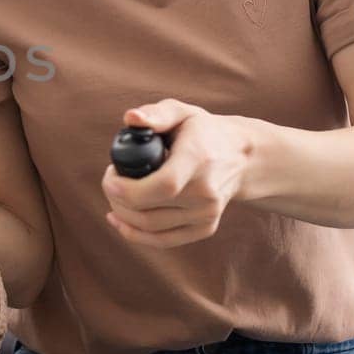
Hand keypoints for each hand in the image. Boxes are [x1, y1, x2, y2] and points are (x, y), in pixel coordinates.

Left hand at [101, 99, 250, 247]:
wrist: (242, 157)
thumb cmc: (203, 131)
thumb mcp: (182, 113)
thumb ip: (156, 114)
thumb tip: (130, 118)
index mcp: (199, 160)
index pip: (164, 185)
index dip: (128, 189)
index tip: (110, 177)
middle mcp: (206, 192)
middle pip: (149, 211)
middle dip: (117, 199)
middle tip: (111, 180)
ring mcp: (207, 214)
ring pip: (151, 228)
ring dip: (122, 215)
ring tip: (115, 194)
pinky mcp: (206, 228)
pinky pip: (163, 240)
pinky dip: (135, 234)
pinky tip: (119, 220)